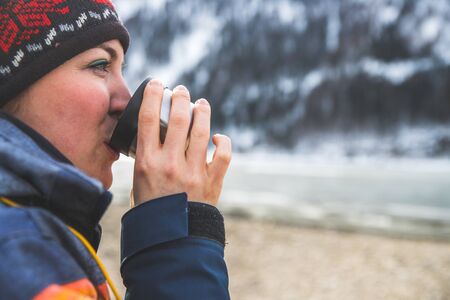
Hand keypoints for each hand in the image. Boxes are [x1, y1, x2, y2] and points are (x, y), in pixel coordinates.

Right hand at [132, 79, 231, 206]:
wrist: (171, 240)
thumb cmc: (152, 212)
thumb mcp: (137, 184)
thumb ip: (145, 160)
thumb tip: (149, 139)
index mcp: (147, 162)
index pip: (148, 119)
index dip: (152, 95)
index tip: (157, 83)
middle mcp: (170, 163)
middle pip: (177, 119)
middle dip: (181, 98)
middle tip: (182, 91)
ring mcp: (193, 172)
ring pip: (202, 131)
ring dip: (202, 112)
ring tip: (201, 104)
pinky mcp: (211, 181)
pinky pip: (223, 154)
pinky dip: (223, 142)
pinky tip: (218, 137)